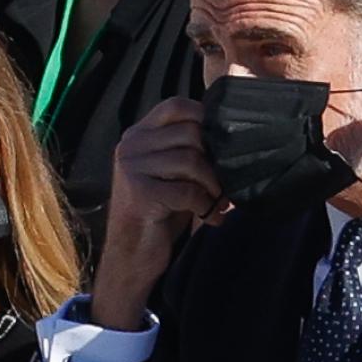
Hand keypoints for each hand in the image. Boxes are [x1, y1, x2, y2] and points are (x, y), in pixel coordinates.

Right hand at [91, 96, 222, 330]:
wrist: (131, 256)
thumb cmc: (158, 213)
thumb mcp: (170, 173)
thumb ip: (187, 148)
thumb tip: (231, 134)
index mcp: (137, 135)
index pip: (176, 106)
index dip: (206, 119)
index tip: (223, 145)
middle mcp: (130, 146)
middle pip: (190, 133)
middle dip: (216, 160)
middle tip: (227, 184)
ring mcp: (131, 168)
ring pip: (191, 160)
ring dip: (215, 185)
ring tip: (220, 202)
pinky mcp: (139, 194)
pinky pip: (187, 191)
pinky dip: (207, 206)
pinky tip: (212, 219)